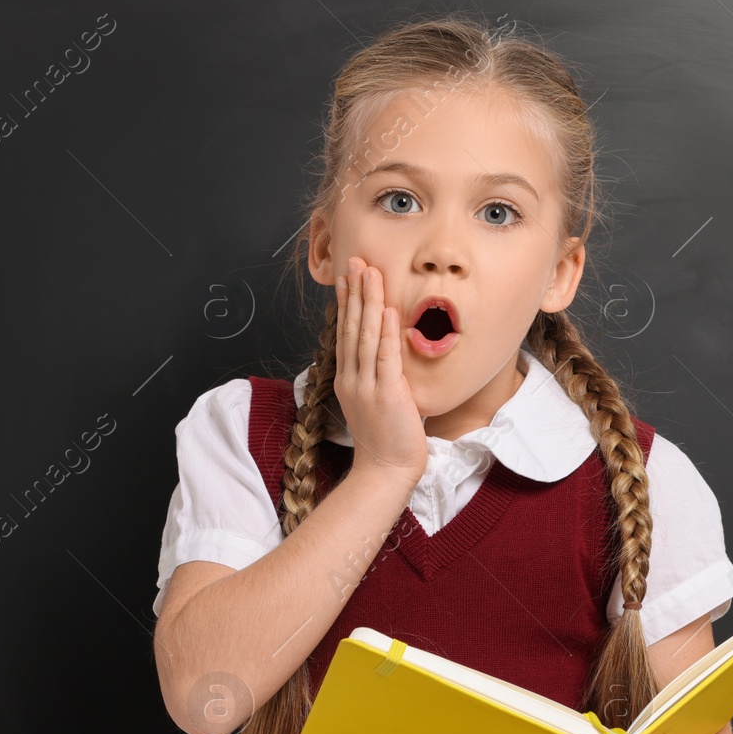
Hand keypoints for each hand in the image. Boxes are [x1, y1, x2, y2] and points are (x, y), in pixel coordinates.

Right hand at [335, 256, 426, 485]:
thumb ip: (375, 379)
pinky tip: (386, 309)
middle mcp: (353, 379)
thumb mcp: (374, 405)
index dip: (346, 304)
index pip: (346, 334)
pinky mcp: (386, 394)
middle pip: (351, 327)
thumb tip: (383, 358)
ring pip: (365, 336)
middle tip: (355, 261)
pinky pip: (384, 357)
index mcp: (348, 381)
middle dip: (354, 292)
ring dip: (368, 301)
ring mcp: (367, 386)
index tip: (347, 278)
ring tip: (369, 272)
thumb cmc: (386, 442)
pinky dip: (384, 331)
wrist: (385, 472)